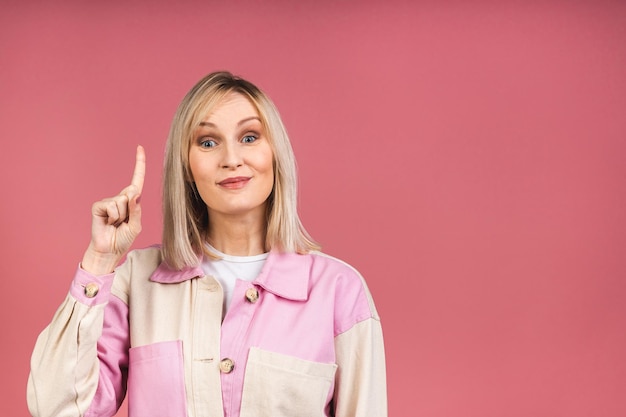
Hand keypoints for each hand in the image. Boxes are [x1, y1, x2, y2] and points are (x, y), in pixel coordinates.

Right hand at [81, 145, 145, 274]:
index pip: (137, 179)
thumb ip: (136, 210)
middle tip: (124, 222)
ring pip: (122, 200)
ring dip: (122, 216)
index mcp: (132, 201)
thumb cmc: (123, 239)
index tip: (139, 147)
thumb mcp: (135, 225)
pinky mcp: (99, 205)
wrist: (108, 250)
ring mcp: (109, 201)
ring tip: (116, 224)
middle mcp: (120, 198)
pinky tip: (108, 223)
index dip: (139, 164)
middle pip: (132, 193)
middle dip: (132, 210)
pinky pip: (112, 205)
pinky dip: (113, 216)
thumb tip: (134, 192)